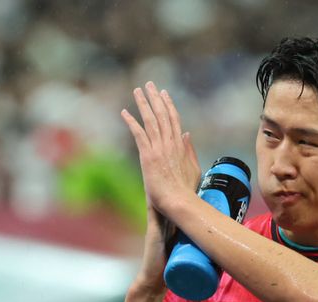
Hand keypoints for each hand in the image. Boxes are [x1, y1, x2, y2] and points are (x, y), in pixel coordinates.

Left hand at [121, 82, 200, 216]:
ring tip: (138, 90)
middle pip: (163, 115)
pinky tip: (124, 112)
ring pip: (151, 120)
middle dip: (155, 98)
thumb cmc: (186, 190)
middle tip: (149, 84)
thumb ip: (190, 150)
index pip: (174, 120)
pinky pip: (138, 133)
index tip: (164, 93)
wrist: (179, 201)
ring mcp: (159, 148)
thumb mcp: (193, 168)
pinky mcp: (148, 156)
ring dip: (143, 103)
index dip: (169, 105)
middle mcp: (170, 143)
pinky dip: (131, 122)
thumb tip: (187, 134)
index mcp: (180, 146)